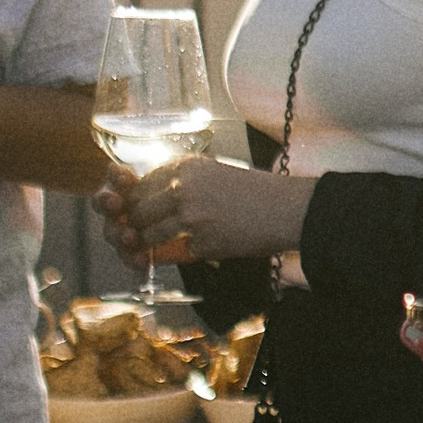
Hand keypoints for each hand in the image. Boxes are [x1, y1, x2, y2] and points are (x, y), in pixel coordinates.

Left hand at [100, 157, 307, 267]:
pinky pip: (173, 254)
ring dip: (150, 244)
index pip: (139, 185)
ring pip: (148, 235)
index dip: (135, 202)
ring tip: (158, 244)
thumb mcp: (213, 173)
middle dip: (136, 225)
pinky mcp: (201, 242)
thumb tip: (149, 201)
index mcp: (184, 166)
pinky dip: (176, 255)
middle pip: (137, 210)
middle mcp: (182, 188)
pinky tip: (188, 249)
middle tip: (141, 233)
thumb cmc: (254, 192)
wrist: (287, 209)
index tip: (138, 212)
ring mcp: (190, 216)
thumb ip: (181, 182)